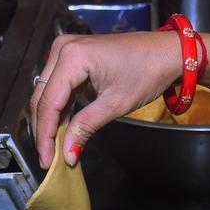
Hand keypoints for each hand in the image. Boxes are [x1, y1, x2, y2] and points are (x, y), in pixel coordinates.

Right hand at [30, 32, 175, 167]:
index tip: (46, 160)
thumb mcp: (115, 104)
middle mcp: (62, 49)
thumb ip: (85, 127)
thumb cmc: (147, 73)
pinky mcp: (72, 55)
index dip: (45, 134)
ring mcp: (65, 49)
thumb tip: (67, 154)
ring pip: (47, 92)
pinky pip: (58, 85)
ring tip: (53, 147)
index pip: (48, 102)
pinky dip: (59, 107)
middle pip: (42, 96)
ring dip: (50, 119)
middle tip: (47, 158)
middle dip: (44, 129)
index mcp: (72, 57)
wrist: (167, 52)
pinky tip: (62, 128)